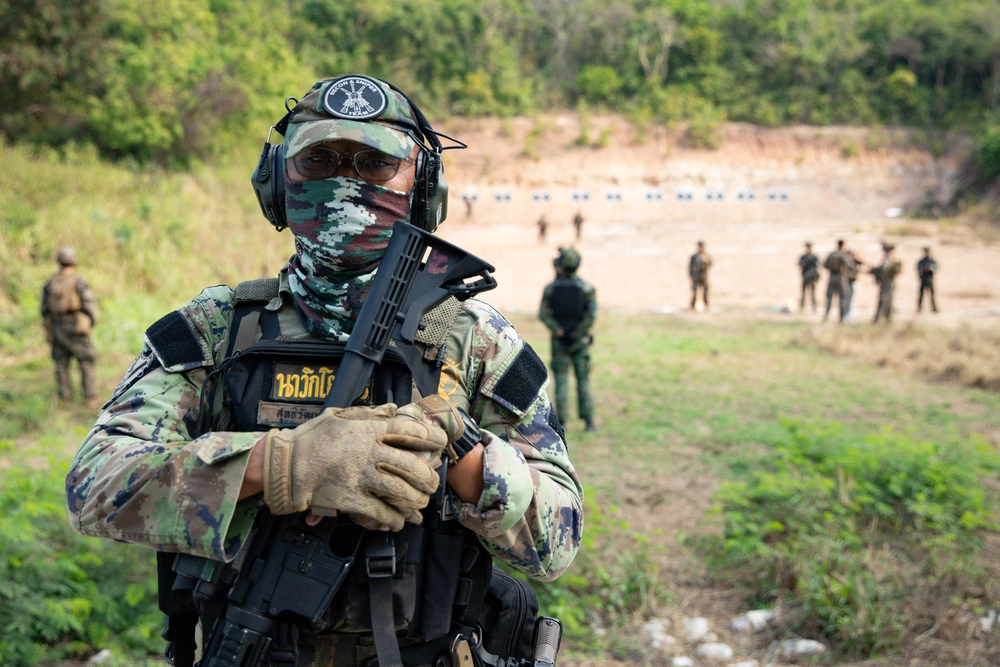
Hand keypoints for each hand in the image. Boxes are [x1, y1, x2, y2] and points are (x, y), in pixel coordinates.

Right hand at [262, 396, 458, 530]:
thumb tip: (392, 408)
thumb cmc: (310, 439)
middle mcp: (369, 453)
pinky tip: (399, 522)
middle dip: (428, 476)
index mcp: (367, 430)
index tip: (441, 442)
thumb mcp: (338, 416)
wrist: (285, 466)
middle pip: (411, 465)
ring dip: (416, 499)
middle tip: (433, 482)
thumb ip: (368, 414)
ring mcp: (362, 477)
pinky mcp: (352, 500)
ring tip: (421, 503)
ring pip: (401, 491)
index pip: (407, 430)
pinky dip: (394, 520)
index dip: (429, 436)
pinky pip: (381, 512)